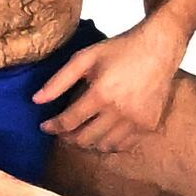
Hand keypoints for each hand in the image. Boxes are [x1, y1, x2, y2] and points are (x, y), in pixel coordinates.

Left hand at [30, 25, 185, 157]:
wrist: (158, 49)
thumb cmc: (119, 50)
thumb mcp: (86, 57)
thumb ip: (59, 80)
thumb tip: (36, 100)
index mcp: (101, 94)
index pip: (69, 122)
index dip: (53, 127)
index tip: (45, 126)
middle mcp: (119, 112)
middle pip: (85, 139)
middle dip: (68, 137)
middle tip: (62, 131)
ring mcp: (136, 121)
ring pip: (104, 146)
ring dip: (88, 142)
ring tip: (81, 132)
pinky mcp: (148, 125)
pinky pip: (123, 146)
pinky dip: (110, 144)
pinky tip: (103, 133)